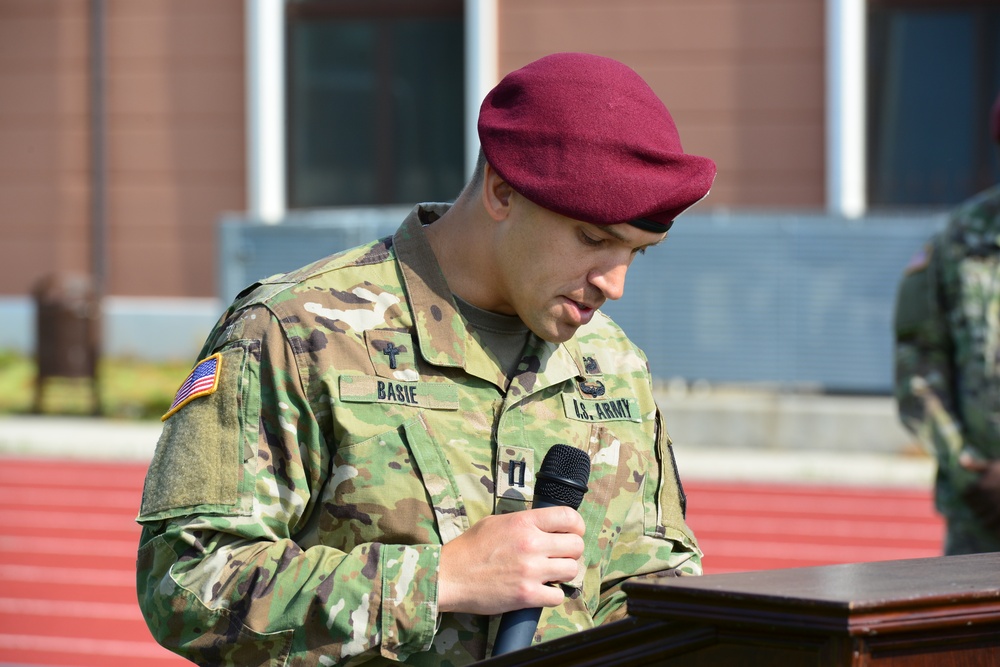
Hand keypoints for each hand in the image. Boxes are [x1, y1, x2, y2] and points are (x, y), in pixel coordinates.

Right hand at [437, 506, 584, 615]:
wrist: (449, 576)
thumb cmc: (469, 549)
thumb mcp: (496, 522)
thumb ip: (524, 521)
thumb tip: (545, 524)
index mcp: (524, 522)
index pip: (569, 517)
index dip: (576, 526)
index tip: (572, 533)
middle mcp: (531, 543)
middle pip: (576, 545)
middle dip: (571, 552)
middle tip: (559, 557)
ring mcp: (530, 570)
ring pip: (571, 570)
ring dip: (563, 573)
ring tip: (550, 574)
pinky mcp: (527, 595)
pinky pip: (558, 596)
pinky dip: (552, 595)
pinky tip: (541, 591)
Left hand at [959, 455, 999, 531]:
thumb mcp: (993, 466)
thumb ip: (976, 465)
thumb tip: (960, 460)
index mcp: (981, 487)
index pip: (966, 496)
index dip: (970, 496)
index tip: (974, 495)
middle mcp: (986, 499)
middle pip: (973, 508)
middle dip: (977, 506)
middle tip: (984, 504)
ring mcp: (996, 510)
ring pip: (981, 518)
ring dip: (984, 516)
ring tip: (990, 512)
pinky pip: (990, 526)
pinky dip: (991, 524)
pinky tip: (995, 520)